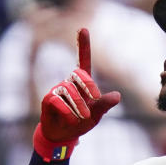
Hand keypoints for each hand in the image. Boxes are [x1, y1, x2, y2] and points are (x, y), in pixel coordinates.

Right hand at [34, 28, 120, 160]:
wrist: (64, 136)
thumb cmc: (81, 122)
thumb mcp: (97, 115)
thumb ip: (104, 105)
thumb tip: (117, 95)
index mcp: (82, 84)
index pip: (83, 61)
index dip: (83, 46)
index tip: (83, 29)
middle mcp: (69, 83)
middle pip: (78, 74)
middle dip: (88, 86)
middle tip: (95, 99)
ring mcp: (57, 90)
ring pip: (68, 89)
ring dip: (79, 104)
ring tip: (83, 117)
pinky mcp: (48, 100)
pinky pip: (57, 100)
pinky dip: (67, 110)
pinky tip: (70, 119)